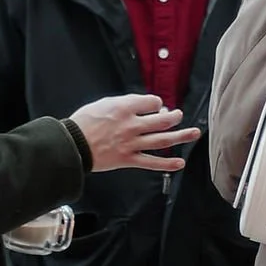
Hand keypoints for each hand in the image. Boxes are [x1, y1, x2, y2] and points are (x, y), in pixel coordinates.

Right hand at [70, 93, 200, 174]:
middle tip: (178, 116)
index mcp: (124, 107)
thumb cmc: (83, 122)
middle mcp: (131, 125)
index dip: (157, 103)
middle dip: (174, 117)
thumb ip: (124, 103)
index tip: (156, 106)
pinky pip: (151, 162)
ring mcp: (131, 143)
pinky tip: (179, 163)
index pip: (152, 102)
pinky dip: (167, 164)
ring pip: (162, 140)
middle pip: (162, 120)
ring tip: (194, 133)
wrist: (72, 145)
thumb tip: (142, 106)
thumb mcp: (103, 103)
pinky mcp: (128, 159)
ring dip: (181, 136)